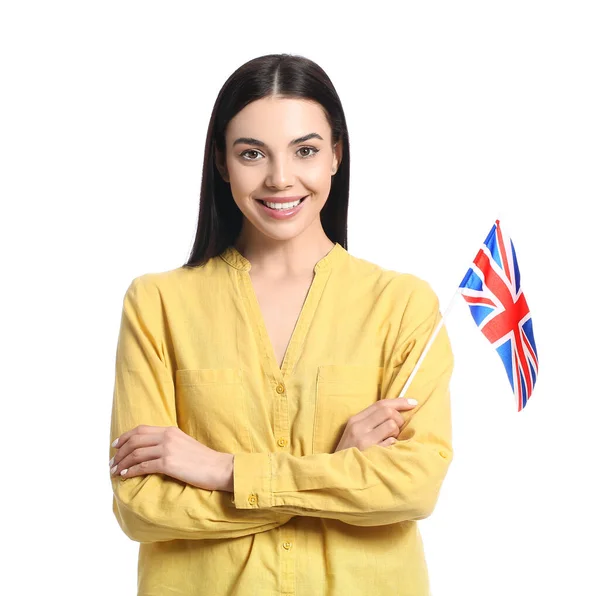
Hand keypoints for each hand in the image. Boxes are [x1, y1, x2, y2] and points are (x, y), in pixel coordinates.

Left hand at [109, 425, 233, 491]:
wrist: (219, 467)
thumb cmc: (203, 460)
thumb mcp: (184, 445)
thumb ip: (169, 443)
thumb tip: (151, 451)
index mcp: (170, 430)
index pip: (141, 430)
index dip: (124, 437)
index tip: (115, 446)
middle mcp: (167, 437)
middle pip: (135, 440)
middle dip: (119, 452)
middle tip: (111, 462)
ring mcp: (168, 449)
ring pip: (136, 454)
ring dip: (122, 463)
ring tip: (114, 471)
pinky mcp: (169, 463)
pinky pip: (143, 466)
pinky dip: (131, 471)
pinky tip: (125, 476)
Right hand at [334, 397, 417, 451]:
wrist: (338, 473)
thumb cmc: (351, 453)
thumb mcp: (356, 432)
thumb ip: (372, 421)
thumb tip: (397, 411)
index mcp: (355, 420)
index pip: (380, 404)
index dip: (399, 402)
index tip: (413, 402)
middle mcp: (358, 427)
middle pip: (388, 411)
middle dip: (399, 419)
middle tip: (397, 430)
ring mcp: (364, 440)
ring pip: (391, 425)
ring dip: (395, 433)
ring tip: (388, 441)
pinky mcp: (371, 453)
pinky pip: (391, 443)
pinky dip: (393, 445)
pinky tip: (386, 451)